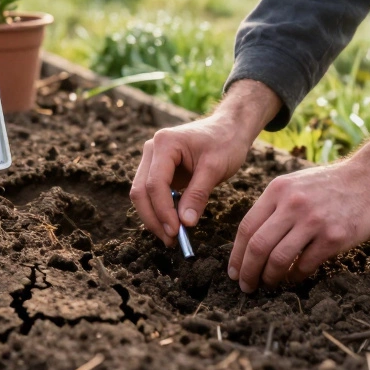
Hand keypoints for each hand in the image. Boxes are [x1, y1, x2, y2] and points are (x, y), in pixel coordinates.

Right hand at [130, 80, 281, 243]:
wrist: (229, 128)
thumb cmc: (225, 142)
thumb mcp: (215, 168)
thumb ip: (198, 194)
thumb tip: (185, 223)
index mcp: (164, 143)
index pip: (154, 184)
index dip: (163, 211)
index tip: (176, 232)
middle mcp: (152, 150)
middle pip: (140, 191)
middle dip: (154, 218)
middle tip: (171, 241)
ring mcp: (153, 160)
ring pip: (142, 195)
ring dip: (154, 217)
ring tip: (173, 237)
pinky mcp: (159, 170)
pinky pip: (152, 194)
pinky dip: (160, 211)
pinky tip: (173, 225)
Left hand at [228, 125, 369, 291]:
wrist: (369, 181)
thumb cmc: (328, 186)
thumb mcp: (294, 185)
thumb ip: (272, 207)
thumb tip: (249, 242)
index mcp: (277, 191)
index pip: (247, 228)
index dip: (236, 255)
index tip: (234, 272)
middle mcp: (292, 204)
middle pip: (258, 246)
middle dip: (248, 272)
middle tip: (246, 286)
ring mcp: (313, 221)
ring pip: (279, 259)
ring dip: (269, 277)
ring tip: (268, 284)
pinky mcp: (333, 237)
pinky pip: (305, 265)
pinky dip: (295, 276)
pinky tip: (293, 278)